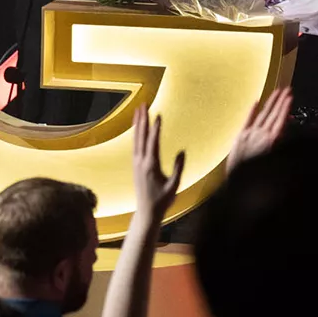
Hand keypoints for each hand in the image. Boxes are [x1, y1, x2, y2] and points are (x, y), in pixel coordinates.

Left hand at [131, 104, 183, 219]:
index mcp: (151, 166)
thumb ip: (178, 168)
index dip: (156, 128)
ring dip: (138, 124)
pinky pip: (135, 145)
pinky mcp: (135, 165)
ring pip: (136, 139)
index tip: (158, 114)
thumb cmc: (163, 200)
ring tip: (139, 110)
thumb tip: (182, 151)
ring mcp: (136, 163)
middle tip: (143, 105)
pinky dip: (137, 133)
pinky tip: (138, 127)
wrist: (147, 211)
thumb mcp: (174, 185)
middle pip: (141, 136)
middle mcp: (141, 162)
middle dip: (142, 120)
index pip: (153, 142)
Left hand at [227, 88, 292, 173]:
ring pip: (262, 114)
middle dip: (280, 101)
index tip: (290, 97)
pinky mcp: (239, 137)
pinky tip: (255, 102)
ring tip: (277, 92)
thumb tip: (285, 130)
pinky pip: (246, 120)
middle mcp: (260, 134)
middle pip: (272, 114)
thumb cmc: (257, 175)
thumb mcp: (274, 160)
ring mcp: (249, 134)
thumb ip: (280, 142)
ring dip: (270, 102)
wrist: (238, 184)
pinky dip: (251, 111)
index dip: (285, 107)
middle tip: (286, 89)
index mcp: (271, 141)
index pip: (280, 119)